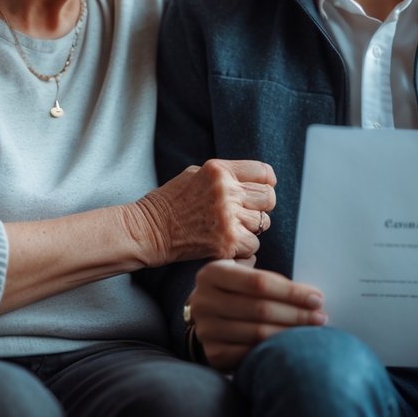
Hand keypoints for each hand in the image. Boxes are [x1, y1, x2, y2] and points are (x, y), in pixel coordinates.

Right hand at [132, 160, 275, 266]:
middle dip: (261, 206)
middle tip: (245, 213)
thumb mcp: (196, 174)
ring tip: (231, 228)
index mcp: (218, 170)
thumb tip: (256, 181)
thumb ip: (225, 175)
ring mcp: (227, 218)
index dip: (265, 183)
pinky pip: (254, 245)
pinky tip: (226, 243)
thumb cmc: (171, 202)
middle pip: (268, 197)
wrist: (149, 230)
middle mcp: (226, 191)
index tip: (258, 191)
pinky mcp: (226, 242)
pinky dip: (244, 247)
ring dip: (251, 228)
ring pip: (264, 223)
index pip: (264, 172)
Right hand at [187, 260, 326, 370]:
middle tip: (321, 317)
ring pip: (258, 334)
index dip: (291, 292)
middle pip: (260, 309)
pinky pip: (250, 354)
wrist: (209, 316)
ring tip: (313, 332)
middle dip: (296, 314)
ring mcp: (206, 329)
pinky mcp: (214, 354)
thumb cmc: (236, 290)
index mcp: (212, 273)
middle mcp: (203, 301)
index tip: (317, 298)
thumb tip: (303, 286)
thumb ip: (264, 273)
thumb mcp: (241, 272)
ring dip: (290, 334)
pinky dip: (274, 351)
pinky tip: (291, 347)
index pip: (258, 282)